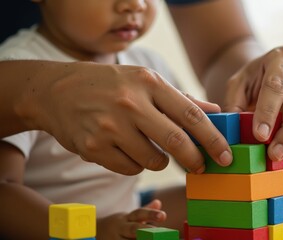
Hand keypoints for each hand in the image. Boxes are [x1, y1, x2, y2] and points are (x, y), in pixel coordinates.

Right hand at [21, 61, 231, 174]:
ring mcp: (110, 126)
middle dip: (195, 159)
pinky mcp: (93, 147)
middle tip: (201, 167)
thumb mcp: (143, 81)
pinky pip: (130, 168)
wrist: (56, 91)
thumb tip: (214, 111)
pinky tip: (124, 148)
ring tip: (146, 145)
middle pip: (176, 141)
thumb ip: (180, 99)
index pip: (191, 115)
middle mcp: (130, 103)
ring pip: (153, 160)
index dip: (213, 139)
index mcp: (148, 82)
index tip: (226, 155)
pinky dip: (134, 163)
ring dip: (158, 160)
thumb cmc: (108, 85)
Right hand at [96, 199, 165, 239]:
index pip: (140, 213)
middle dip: (146, 231)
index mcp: (126, 218)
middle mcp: (120, 228)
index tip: (164, 216)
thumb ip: (145, 211)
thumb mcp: (130, 217)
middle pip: (134, 229)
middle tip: (159, 233)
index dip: (152, 214)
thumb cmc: (119, 225)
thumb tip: (158, 203)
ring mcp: (114, 239)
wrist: (92, 232)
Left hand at [224, 46, 282, 159]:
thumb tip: (237, 130)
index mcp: (282, 58)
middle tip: (273, 153)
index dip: (268, 112)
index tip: (259, 135)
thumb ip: (234, 104)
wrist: (275, 73)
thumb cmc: (255, 80)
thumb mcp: (238, 85)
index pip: (277, 85)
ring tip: (281, 155)